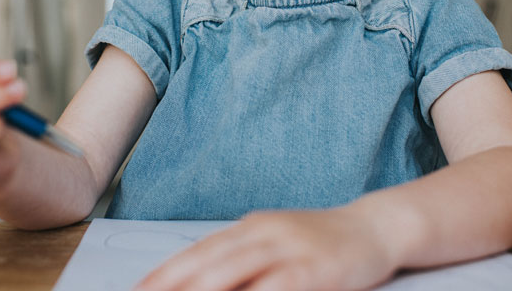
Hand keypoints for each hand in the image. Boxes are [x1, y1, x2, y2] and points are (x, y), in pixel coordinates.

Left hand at [135, 206, 396, 290]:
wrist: (371, 227)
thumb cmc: (319, 240)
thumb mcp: (276, 243)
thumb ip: (243, 261)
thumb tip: (204, 279)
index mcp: (250, 228)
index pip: (198, 251)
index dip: (165, 272)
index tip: (140, 288)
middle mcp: (263, 233)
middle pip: (207, 261)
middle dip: (171, 284)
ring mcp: (288, 248)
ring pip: (233, 271)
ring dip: (201, 290)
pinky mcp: (315, 268)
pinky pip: (278, 286)